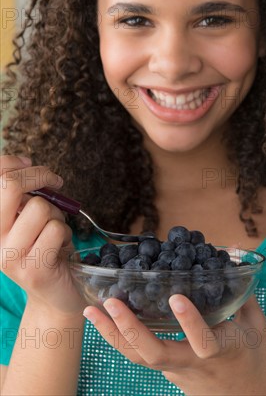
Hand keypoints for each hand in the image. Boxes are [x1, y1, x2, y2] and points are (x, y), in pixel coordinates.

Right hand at [0, 155, 85, 315]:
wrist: (56, 294)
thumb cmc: (45, 246)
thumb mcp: (29, 215)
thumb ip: (23, 192)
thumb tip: (26, 161)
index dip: (12, 162)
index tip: (30, 164)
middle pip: (9, 186)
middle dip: (38, 176)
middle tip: (54, 182)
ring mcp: (9, 257)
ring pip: (40, 208)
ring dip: (56, 214)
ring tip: (54, 230)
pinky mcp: (33, 270)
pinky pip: (56, 230)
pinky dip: (66, 233)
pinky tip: (60, 247)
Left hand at [83, 295, 265, 394]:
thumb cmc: (259, 362)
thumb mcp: (258, 326)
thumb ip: (241, 289)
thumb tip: (231, 250)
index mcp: (221, 352)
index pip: (203, 341)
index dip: (189, 321)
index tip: (176, 297)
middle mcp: (193, 365)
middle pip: (155, 355)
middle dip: (130, 329)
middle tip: (110, 302)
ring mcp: (177, 373)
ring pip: (140, 359)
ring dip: (114, 335)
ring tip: (91, 311)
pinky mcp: (169, 374)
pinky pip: (140, 358)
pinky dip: (121, 339)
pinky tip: (104, 322)